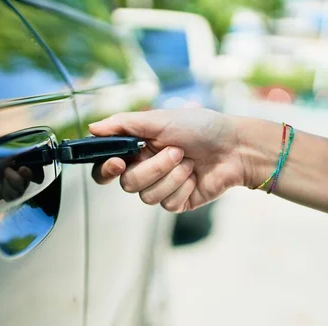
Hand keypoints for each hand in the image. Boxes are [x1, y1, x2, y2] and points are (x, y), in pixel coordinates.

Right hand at [89, 109, 244, 212]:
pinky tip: (195, 177)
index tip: (118, 163)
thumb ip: (123, 124)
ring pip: (146, 196)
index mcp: (136, 148)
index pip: (107, 167)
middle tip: (175, 151)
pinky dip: (182, 188)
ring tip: (188, 161)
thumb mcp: (159, 120)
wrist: (235, 147)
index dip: (106, 169)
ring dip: (171, 176)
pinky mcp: (177, 202)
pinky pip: (167, 204)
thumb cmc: (200, 127)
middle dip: (153, 168)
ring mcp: (161, 187)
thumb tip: (92, 128)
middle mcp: (145, 169)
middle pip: (127, 184)